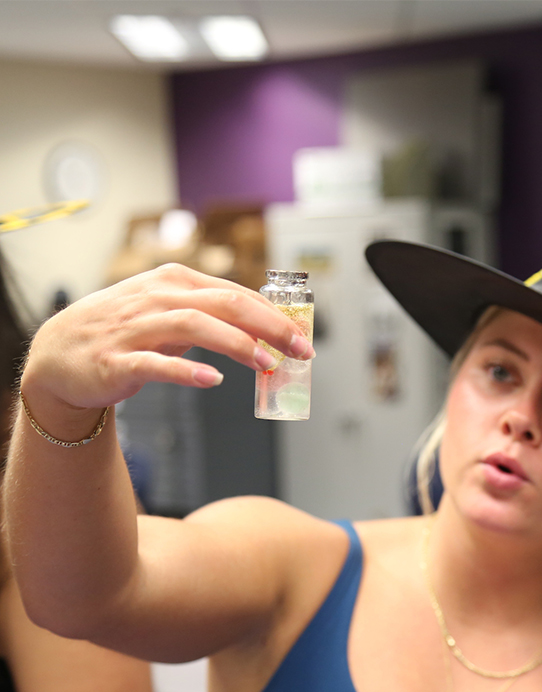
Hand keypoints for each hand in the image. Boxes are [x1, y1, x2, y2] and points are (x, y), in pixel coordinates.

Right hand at [21, 263, 313, 413]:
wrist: (59, 353)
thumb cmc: (125, 330)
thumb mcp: (170, 310)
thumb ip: (213, 314)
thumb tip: (266, 327)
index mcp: (176, 282)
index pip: (237, 293)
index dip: (274, 315)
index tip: (302, 337)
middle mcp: (158, 298)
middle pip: (225, 304)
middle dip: (269, 326)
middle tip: (298, 349)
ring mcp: (135, 328)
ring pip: (195, 326)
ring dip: (237, 344)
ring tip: (266, 364)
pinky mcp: (117, 361)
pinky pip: (155, 364)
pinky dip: (186, 371)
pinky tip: (213, 380)